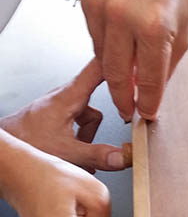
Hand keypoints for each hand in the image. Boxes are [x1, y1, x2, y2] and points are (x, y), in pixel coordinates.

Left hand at [0, 59, 126, 171]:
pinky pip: (79, 126)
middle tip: (124, 119)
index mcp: (69, 96)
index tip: (137, 60)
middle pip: (101, 98)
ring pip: (90, 117)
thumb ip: (97, 155)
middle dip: (109, 115)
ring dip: (89, 137)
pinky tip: (75, 156)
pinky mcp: (57, 119)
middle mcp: (66, 98)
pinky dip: (80, 141)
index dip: (121, 63)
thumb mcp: (64, 152)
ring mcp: (61, 108)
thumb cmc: (22, 141)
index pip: (100, 67)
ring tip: (82, 153)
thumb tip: (122, 156)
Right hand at [81, 0, 187, 119]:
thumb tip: (150, 93)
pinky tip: (118, 48)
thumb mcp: (186, 29)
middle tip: (128, 110)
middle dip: (123, 97)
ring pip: (101, 56)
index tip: (146, 115)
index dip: (146, 103)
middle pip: (116, 74)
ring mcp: (103, 7)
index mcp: (156, 28)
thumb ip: (166, 64)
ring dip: (113, 71)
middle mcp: (124, 18)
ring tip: (124, 81)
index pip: (147, 80)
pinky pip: (93, 35)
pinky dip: (105, 46)